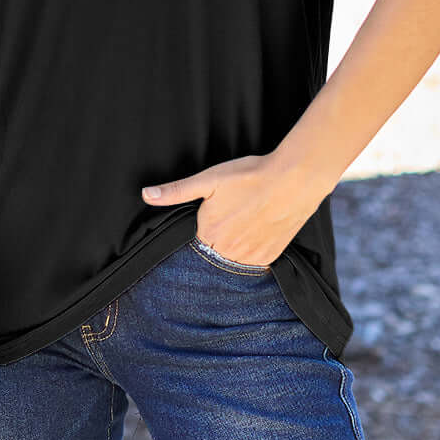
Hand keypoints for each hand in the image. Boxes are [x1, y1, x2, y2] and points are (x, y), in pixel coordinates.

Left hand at [141, 152, 322, 267]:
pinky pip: (255, 263)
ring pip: (234, 260)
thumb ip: (176, 191)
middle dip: (220, 239)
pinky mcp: (270, 257)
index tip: (217, 215)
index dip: (205, 227)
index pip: (198, 242)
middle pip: (215, 253)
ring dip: (236, 248)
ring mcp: (250, 257)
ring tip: (246, 223)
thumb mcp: (208, 180)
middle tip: (235, 216)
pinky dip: (254, 252)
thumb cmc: (250, 176)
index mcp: (209, 234)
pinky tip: (258, 231)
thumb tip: (146, 194)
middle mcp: (227, 252)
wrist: (293, 180)